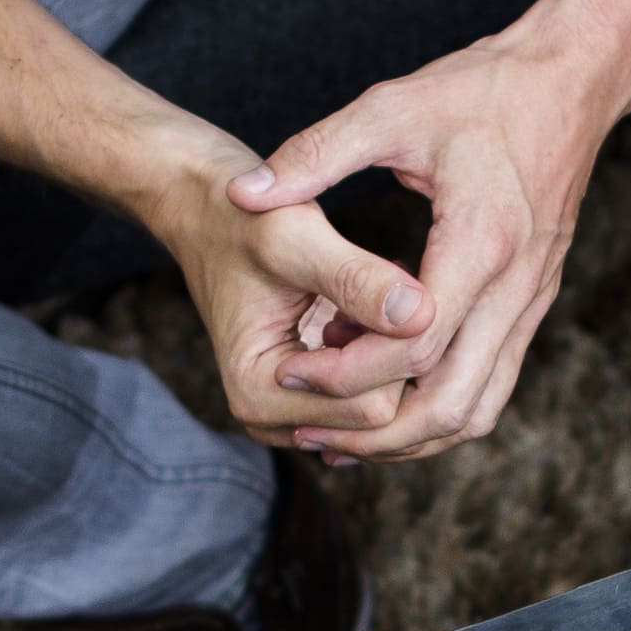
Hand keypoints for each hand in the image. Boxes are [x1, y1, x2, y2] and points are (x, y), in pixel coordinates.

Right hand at [146, 143, 435, 456]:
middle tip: (387, 274)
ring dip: (396, 345)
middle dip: (398, 348)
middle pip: (384, 414)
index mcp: (258, 396)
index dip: (397, 346)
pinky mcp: (314, 397)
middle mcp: (273, 421)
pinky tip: (369, 302)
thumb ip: (354, 279)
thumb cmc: (240, 217)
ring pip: (389, 403)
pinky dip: (388, 347)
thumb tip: (422, 317)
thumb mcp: (294, 237)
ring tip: (373, 285)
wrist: (208, 210)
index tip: (389, 270)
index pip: (372, 407)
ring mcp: (294, 413)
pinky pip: (381, 390)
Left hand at [220, 30, 615, 465]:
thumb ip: (315, 153)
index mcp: (481, 243)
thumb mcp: (390, 108)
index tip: (291, 370)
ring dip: (410, 436)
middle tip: (311, 432)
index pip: (414, 346)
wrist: (570, 80)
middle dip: (376, 434)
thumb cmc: (481, 90)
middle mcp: (516, 288)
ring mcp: (531, 303)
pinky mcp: (531, 305)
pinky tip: (385, 397)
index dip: (347, 373)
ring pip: (478, 410)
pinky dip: (437, 407)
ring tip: (342, 435)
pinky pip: (488, 384)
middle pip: (451, 404)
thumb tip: (244, 194)